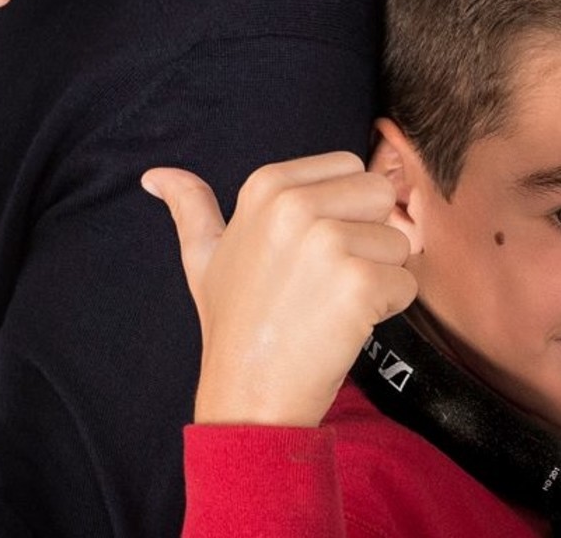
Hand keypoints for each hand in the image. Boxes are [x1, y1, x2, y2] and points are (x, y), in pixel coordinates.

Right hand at [142, 153, 416, 426]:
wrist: (248, 394)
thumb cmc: (233, 323)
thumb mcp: (202, 256)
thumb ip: (189, 206)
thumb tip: (154, 175)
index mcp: (266, 185)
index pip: (349, 166)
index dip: (342, 210)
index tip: (309, 250)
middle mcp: (296, 203)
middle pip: (379, 194)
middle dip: (368, 235)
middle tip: (326, 277)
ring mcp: (327, 241)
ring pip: (398, 240)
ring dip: (379, 275)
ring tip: (331, 302)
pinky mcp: (358, 282)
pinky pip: (406, 282)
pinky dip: (387, 309)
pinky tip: (345, 325)